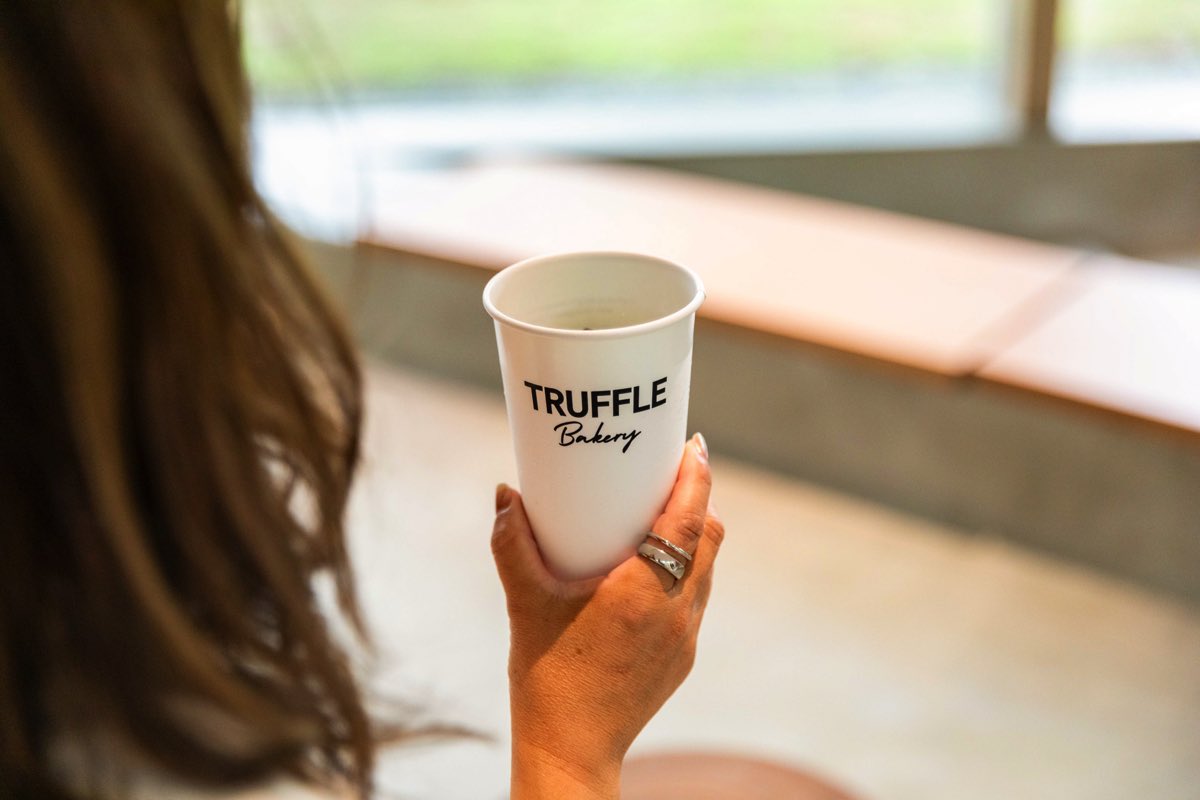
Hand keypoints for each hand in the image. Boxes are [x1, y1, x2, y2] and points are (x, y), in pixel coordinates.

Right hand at [491, 433, 724, 798]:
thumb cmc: (547, 678)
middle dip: (698, 499)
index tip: (693, 444)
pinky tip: (651, 570)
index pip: (691, 518)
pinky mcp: (682, 659)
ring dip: (694, 536)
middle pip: (710, 538)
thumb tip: (505, 494)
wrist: (571, 751)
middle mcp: (678, 612)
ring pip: (706, 570)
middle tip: (669, 473)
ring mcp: (685, 638)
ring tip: (661, 515)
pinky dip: (684, 571)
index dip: (697, 476)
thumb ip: (511, 544)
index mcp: (646, 592)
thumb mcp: (524, 603)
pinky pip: (694, 599)